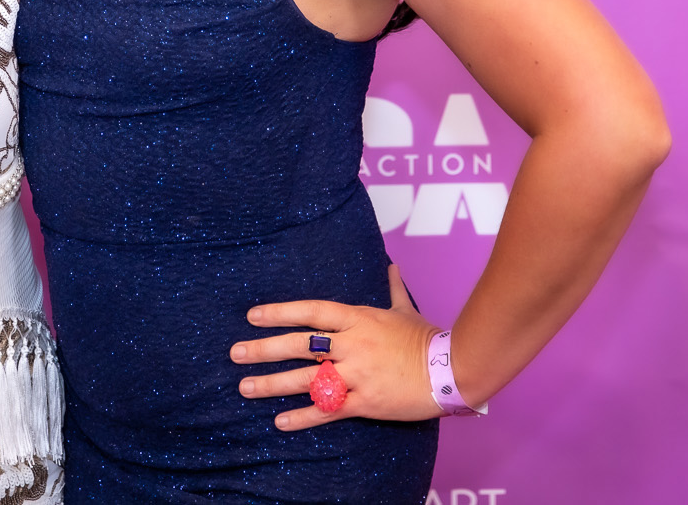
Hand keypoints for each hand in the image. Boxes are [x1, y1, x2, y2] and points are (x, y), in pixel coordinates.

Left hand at [231, 264, 438, 428]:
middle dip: (264, 348)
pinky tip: (280, 422)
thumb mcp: (405, 310)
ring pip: (307, 378)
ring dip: (273, 383)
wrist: (452, 370)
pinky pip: (329, 410)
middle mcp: (352, 345)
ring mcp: (358, 374)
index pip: (310, 311)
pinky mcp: (366, 402)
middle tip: (235, 352)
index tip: (253, 316)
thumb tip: (391, 265)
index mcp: (358, 319)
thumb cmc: (427, 338)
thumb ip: (392, 288)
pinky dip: (303, 417)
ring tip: (246, 386)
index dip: (279, 312)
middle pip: (299, 344)